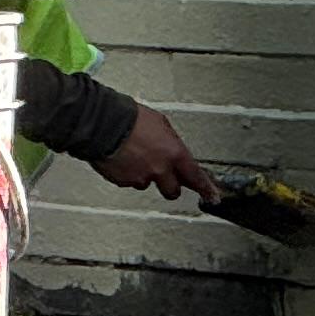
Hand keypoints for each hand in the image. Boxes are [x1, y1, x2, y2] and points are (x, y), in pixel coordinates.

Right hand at [93, 106, 220, 202]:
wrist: (102, 123)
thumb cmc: (130, 118)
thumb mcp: (161, 124)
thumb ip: (171, 142)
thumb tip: (172, 150)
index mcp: (174, 154)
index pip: (196, 178)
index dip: (206, 190)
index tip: (212, 197)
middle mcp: (160, 170)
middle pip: (172, 191)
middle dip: (169, 185)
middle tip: (163, 176)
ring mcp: (140, 177)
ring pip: (147, 184)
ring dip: (143, 175)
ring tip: (132, 157)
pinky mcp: (122, 181)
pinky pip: (128, 181)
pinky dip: (126, 172)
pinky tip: (121, 158)